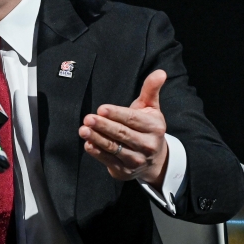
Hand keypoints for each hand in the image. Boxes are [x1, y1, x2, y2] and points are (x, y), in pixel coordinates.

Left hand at [79, 69, 168, 185]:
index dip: (117, 114)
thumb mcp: (151, 108)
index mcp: (154, 127)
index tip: (101, 108)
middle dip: (104, 126)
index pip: (133, 119)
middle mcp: (148, 145)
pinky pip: (108, 161)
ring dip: (97, 139)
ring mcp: (136, 159)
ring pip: (114, 148)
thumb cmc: (147, 128)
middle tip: (88, 118)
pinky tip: (88, 144)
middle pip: (122, 134)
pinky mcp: (124, 170)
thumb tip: (160, 72)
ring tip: (83, 130)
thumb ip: (151, 90)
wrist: (155, 160)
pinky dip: (97, 153)